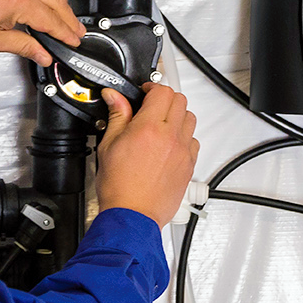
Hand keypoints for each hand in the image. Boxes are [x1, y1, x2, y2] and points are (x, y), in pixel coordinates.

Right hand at [96, 84, 198, 226]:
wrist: (132, 215)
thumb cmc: (119, 187)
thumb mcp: (108, 145)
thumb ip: (116, 116)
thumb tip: (114, 97)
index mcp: (148, 128)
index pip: (161, 91)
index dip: (151, 87)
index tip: (144, 93)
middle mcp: (170, 137)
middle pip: (180, 100)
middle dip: (165, 98)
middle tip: (151, 106)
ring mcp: (183, 151)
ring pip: (190, 118)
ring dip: (177, 116)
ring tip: (162, 124)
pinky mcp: (189, 165)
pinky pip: (194, 141)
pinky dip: (184, 137)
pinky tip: (170, 144)